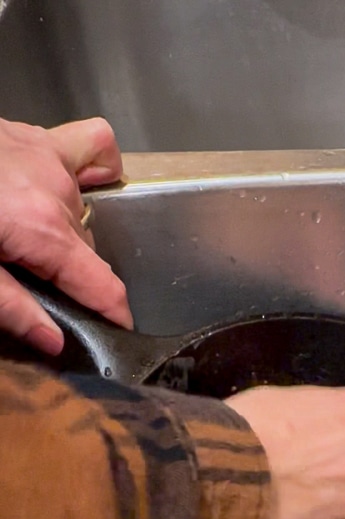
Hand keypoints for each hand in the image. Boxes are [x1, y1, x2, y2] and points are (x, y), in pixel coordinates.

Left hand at [0, 116, 132, 353]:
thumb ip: (13, 308)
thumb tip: (53, 342)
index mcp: (45, 232)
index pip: (104, 286)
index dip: (116, 315)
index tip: (118, 329)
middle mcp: (59, 193)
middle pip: (90, 251)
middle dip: (73, 272)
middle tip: (35, 281)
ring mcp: (51, 158)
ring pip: (86, 209)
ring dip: (70, 229)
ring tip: (35, 238)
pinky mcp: (36, 136)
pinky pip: (89, 146)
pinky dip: (90, 169)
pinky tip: (70, 185)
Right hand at [228, 385, 344, 518]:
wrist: (226, 477)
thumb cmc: (255, 426)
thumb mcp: (293, 396)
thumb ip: (326, 412)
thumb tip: (323, 427)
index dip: (344, 431)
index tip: (321, 437)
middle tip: (310, 469)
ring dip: (338, 500)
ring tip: (299, 496)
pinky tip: (292, 516)